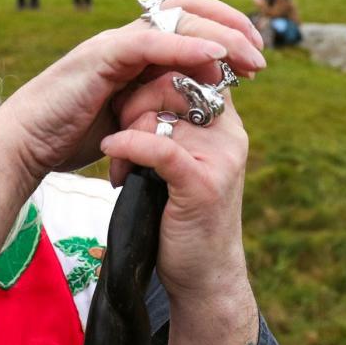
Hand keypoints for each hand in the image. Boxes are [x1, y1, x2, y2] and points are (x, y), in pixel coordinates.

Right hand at [0, 0, 265, 178]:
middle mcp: (126, 39)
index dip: (225, 31)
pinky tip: (215, 55)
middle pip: (189, 8)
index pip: (186, 21)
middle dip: (233, 25)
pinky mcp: (101, 56)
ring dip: (221, 34)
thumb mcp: (126, 120)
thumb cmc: (67, 136)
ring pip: (177, 18)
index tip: (253, 61)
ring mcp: (113, 43)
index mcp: (133, 52)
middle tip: (261, 55)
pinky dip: (186, 44)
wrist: (24, 145)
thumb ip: (154, 107)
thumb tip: (188, 110)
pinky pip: (152, 41)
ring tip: (249, 57)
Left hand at [98, 73, 251, 307]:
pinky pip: (158, 145)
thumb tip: (139, 87)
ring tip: (121, 167)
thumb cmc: (183, 217)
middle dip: (134, 102)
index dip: (153, 73)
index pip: (192, 69)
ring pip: (160, 115)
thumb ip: (174, 124)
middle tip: (118, 134)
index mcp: (225, 122)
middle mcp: (230, 132)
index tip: (124, 95)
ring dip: (127, 134)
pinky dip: (128, 147)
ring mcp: (221, 156)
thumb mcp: (182, 161)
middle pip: (173, 84)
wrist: (203, 275)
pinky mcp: (203, 182)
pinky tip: (115, 161)